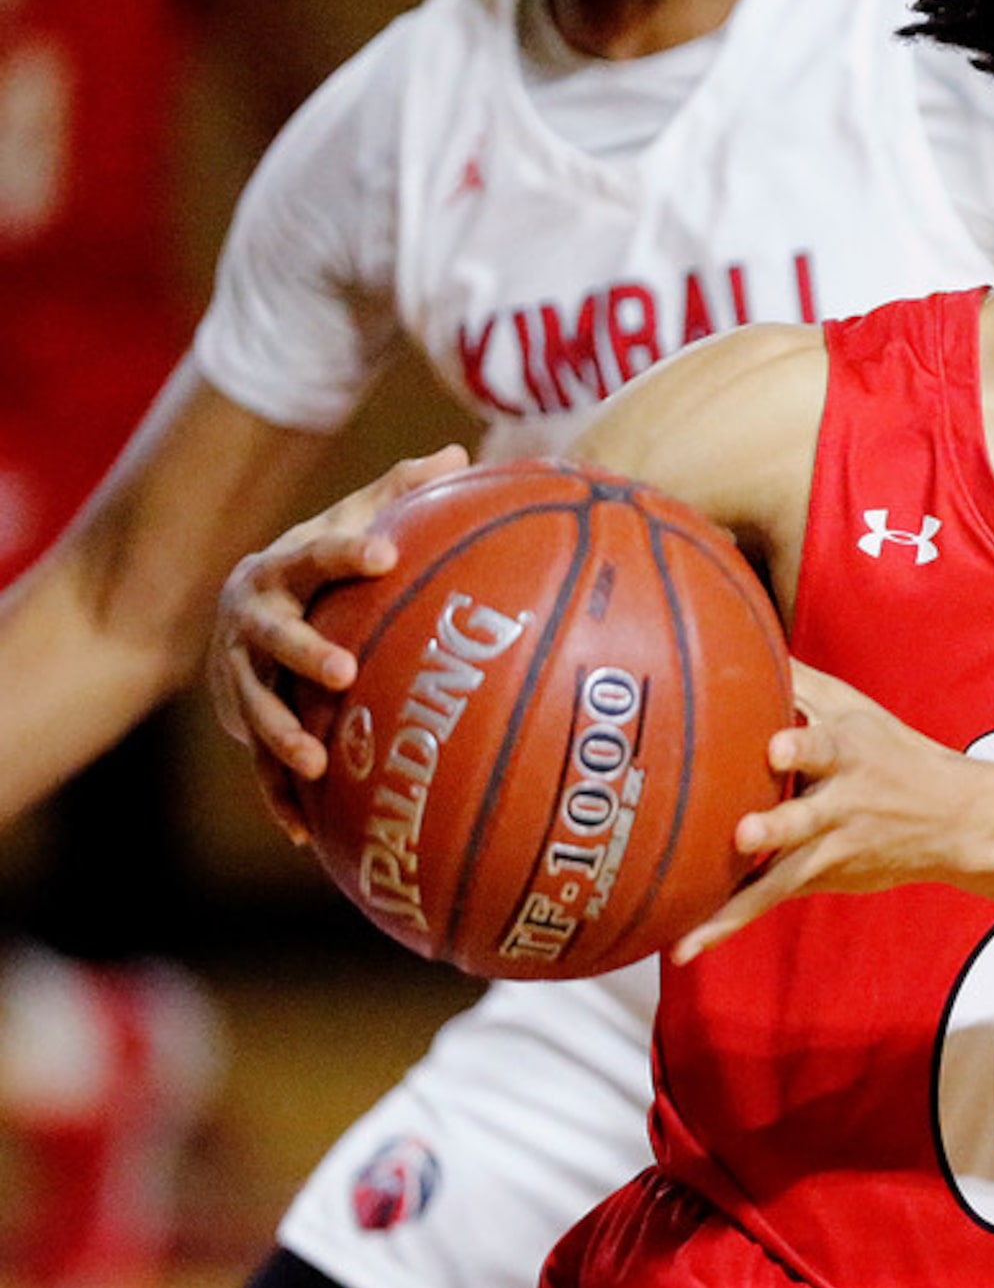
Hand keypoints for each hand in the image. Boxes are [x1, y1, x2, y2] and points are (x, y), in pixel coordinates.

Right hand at [206, 445, 468, 842]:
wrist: (249, 603)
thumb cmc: (327, 560)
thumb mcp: (356, 519)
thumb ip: (402, 491)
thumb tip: (459, 453)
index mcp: (285, 568)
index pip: (316, 555)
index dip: (345, 553)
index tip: (383, 553)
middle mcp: (253, 619)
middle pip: (272, 637)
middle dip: (303, 653)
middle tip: (344, 673)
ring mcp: (240, 673)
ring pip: (254, 707)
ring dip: (280, 736)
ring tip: (316, 762)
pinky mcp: (242, 719)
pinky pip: (258, 765)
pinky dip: (279, 798)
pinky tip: (308, 834)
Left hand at [672, 661, 965, 960]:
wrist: (954, 820)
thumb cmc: (891, 752)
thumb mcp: (855, 709)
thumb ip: (800, 680)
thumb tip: (740, 631)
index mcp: (848, 752)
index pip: (826, 745)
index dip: (802, 745)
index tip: (777, 747)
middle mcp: (841, 804)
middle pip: (805, 817)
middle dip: (776, 826)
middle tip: (744, 831)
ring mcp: (830, 848)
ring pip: (784, 873)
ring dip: (742, 896)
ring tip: (699, 922)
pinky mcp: (818, 879)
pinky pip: (765, 901)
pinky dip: (724, 924)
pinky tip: (681, 946)